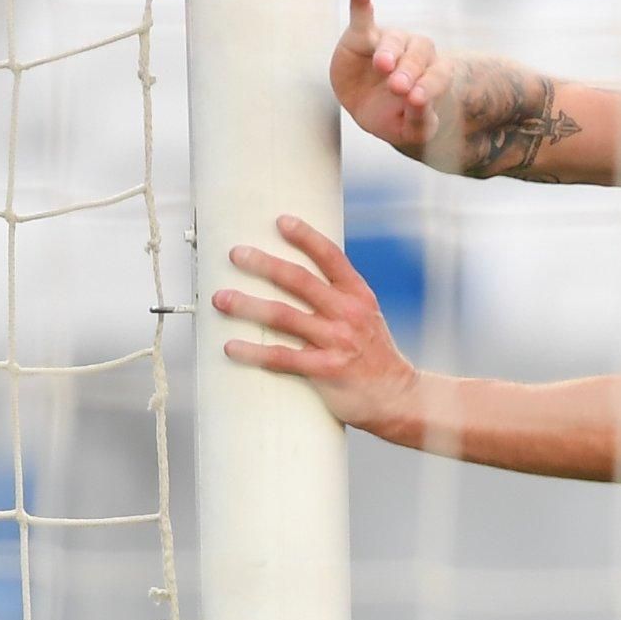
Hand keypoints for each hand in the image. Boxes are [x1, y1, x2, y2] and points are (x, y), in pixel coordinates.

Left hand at [213, 215, 421, 442]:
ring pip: (284, 316)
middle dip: (264, 264)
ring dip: (248, 305)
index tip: (281, 221)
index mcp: (358, 296)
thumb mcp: (366, 317)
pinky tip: (231, 347)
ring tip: (221, 298)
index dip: (306, 237)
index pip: (331, 257)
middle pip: (299, 280)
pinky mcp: (326, 370)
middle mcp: (347, 314)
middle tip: (236, 254)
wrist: (399, 397)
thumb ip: (337, 297)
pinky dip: (254, 352)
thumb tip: (297, 276)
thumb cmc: (374, 356)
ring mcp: (337, 341)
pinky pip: (282, 357)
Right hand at [330, 0, 444, 158]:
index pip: (438, 75)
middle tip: (398, 87)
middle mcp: (416, 54)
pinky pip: (363, 13)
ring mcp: (391, 42)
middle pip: (419, 54)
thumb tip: (418, 102)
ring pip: (395, 39)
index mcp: (434, 75)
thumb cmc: (399, 120)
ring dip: (390, 50)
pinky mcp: (363, 35)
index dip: (429, 86)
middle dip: (410, 70)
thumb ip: (421, 119)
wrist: (372, 112)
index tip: (417, 100)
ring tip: (383, 66)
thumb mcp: (413, 131)